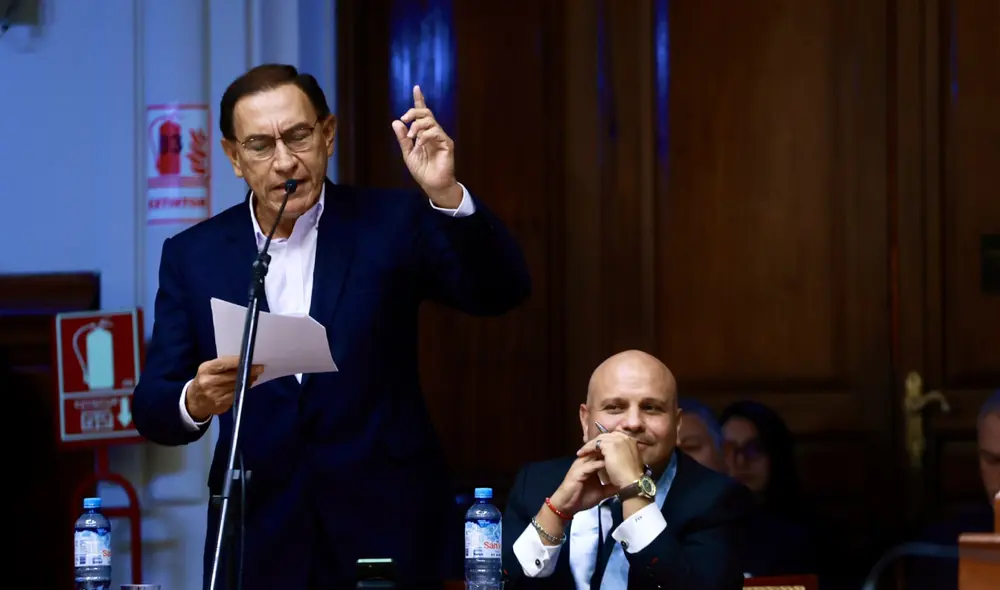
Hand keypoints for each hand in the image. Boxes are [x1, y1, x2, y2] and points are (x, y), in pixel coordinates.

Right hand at [185, 356, 262, 421]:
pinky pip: (236, 395)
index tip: (252, 360)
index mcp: (205, 369)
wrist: (194, 400)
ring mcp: (214, 394)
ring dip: (248, 381)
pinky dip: (243, 389)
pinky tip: (246, 385)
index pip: (224, 364)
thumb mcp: (209, 369)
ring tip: (254, 376)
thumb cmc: (205, 379)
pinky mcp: (220, 404)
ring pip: (236, 386)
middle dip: (248, 371)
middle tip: (259, 368)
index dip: (239, 362)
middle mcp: (208, 382)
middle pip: (233, 376)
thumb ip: (224, 365)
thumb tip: (245, 361)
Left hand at [390, 85, 460, 207]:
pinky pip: (436, 132)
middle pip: (426, 113)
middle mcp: (433, 133)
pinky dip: (425, 135)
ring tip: (412, 137)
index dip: (419, 100)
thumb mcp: (408, 153)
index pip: (422, 114)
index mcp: (424, 133)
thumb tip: (396, 122)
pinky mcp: (447, 144)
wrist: (432, 185)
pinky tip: (420, 143)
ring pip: (430, 121)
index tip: (416, 88)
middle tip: (405, 118)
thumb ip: (403, 138)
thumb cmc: (422, 170)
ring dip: (417, 126)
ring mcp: (441, 137)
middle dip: (414, 112)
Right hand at [548, 454, 617, 516]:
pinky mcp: (578, 472)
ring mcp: (580, 465)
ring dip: (607, 454)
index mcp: (589, 464)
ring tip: (619, 454)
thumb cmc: (582, 498)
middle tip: (624, 449)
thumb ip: (611, 486)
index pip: (602, 453)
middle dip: (611, 450)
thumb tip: (624, 485)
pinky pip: (590, 465)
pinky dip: (600, 464)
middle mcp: (584, 461)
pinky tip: (610, 464)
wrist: (567, 505)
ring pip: (595, 455)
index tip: (628, 452)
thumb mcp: (601, 492)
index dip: (614, 452)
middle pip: (598, 450)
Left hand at [577, 432, 645, 487]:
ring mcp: (618, 439)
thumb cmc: (630, 476)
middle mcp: (625, 437)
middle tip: (586, 449)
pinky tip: (582, 454)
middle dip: (595, 443)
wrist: (632, 481)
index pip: (613, 438)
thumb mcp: (626, 462)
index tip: (596, 449)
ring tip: (582, 452)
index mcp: (630, 441)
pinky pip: (594, 444)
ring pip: (599, 439)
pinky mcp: (610, 444)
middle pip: (605, 437)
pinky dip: (587, 448)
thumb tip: (610, 455)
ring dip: (589, 445)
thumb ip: (621, 455)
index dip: (603, 443)